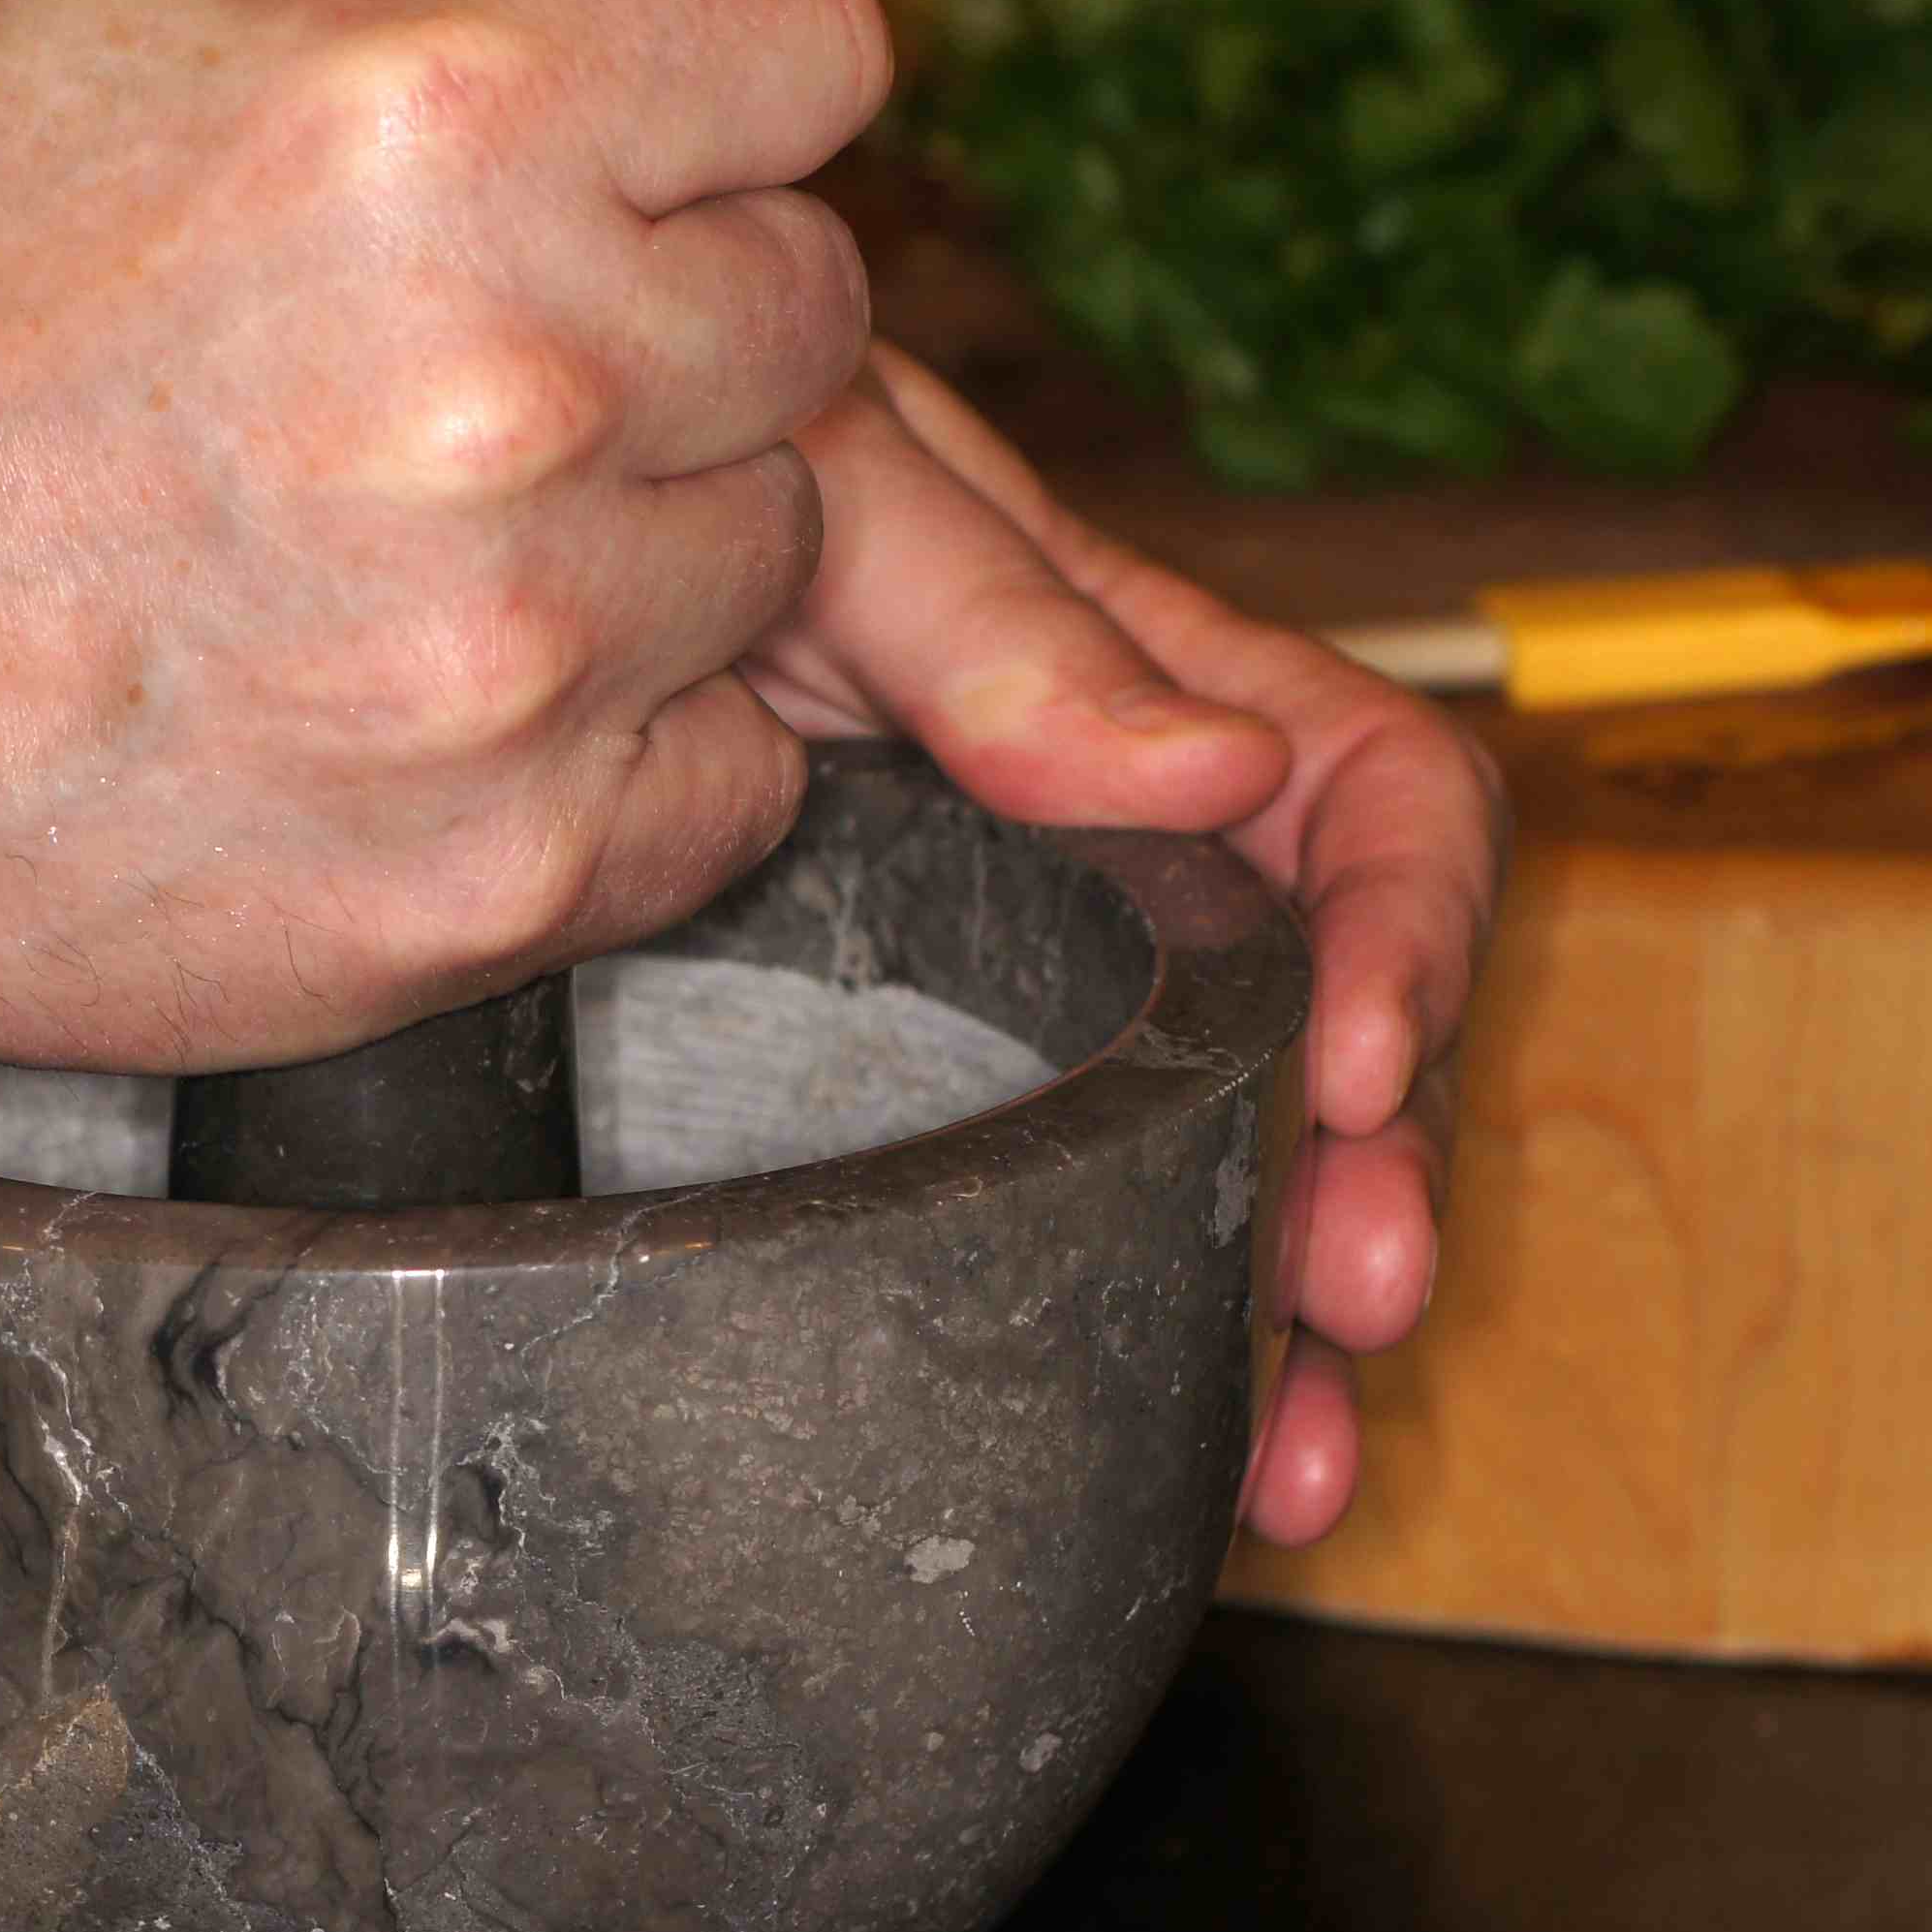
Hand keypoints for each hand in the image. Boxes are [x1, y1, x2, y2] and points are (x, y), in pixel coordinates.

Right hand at [0, 0, 885, 1065]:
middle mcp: (513, 389)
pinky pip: (735, 784)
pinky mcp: (500, 887)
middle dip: (656, 314)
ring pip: (776, 550)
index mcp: (439, 106)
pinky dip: (621, 746)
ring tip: (386, 547)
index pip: (813, 40)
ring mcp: (515, 667)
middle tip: (428, 373)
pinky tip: (423, 700)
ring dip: (634, 536)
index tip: (569, 164)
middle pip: (812, 309)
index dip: (690, 91)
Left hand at [747, 344, 1508, 1545]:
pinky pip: (1081, 1209)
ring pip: (1229, 1148)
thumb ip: (1009, 626)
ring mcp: (1039, 982)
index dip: (1409, 934)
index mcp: (1152, 699)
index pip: (1370, 805)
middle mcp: (1126, 855)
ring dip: (1283, 1304)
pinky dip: (1144, 1325)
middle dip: (1373, 1168)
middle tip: (1355, 1294)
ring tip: (1291, 1447)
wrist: (521, 558)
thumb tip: (1212, 776)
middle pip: (1329, 1021)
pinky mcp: (932, 1080)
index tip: (1359, 1065)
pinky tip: (1182, 1445)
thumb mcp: (841, 508)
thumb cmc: (690, 484)